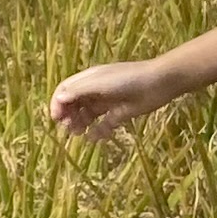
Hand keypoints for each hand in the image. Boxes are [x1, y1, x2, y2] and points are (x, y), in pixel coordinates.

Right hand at [50, 59, 174, 142]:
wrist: (159, 83)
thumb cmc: (128, 79)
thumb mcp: (100, 83)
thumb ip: (79, 91)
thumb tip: (59, 99)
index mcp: (88, 79)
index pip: (65, 90)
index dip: (57, 103)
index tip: (57, 118)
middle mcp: (95, 90)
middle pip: (74, 104)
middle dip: (67, 116)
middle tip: (68, 129)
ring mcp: (108, 102)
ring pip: (87, 115)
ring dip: (79, 124)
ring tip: (78, 133)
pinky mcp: (120, 113)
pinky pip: (104, 124)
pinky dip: (97, 132)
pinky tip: (94, 138)